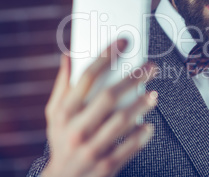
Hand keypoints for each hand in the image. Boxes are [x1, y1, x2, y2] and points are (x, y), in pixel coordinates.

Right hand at [42, 39, 157, 176]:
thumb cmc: (61, 141)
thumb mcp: (55, 114)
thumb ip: (62, 85)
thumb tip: (68, 56)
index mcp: (64, 113)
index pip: (86, 78)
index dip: (106, 57)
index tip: (122, 43)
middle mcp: (76, 129)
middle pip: (108, 96)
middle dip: (132, 78)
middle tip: (150, 68)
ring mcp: (91, 148)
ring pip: (121, 121)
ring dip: (141, 105)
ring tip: (153, 94)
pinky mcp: (106, 165)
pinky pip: (129, 147)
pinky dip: (141, 136)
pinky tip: (149, 126)